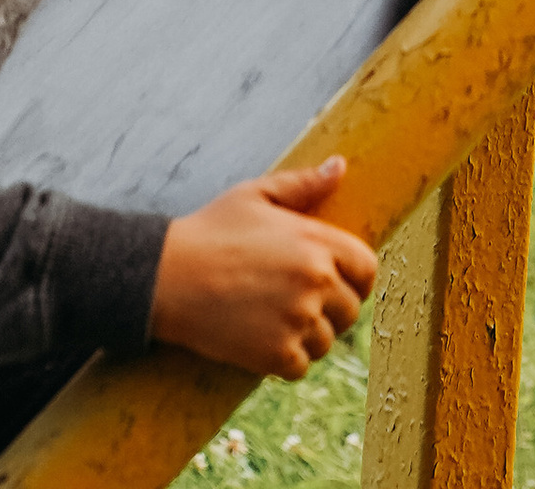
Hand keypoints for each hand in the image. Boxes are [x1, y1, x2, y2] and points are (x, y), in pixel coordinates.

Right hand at [150, 159, 375, 378]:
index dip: (357, 279)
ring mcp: (297, 320)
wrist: (167, 277)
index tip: (339, 284)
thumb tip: (340, 167)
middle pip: (350, 310)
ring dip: (308, 337)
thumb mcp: (258, 195)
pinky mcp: (275, 354)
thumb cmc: (211, 230)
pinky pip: (301, 367)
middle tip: (300, 304)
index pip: (367, 269)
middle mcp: (315, 281)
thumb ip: (304, 184)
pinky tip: (265, 341)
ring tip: (278, 321)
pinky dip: (287, 360)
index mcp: (317, 241)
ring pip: (326, 342)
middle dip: (331, 310)